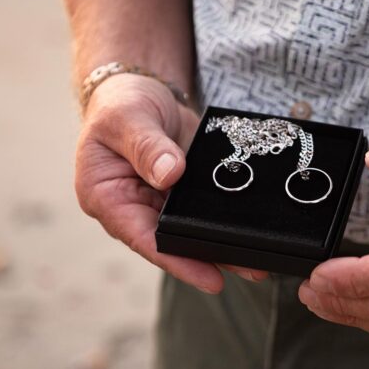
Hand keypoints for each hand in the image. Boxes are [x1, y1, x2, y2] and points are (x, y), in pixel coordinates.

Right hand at [75, 74, 266, 292]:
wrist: (139, 90)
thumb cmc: (120, 105)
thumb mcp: (127, 119)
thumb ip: (146, 146)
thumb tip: (170, 174)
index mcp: (106, 197)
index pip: (143, 238)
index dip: (178, 260)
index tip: (210, 278)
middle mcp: (133, 208)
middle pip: (173, 242)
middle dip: (210, 259)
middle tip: (252, 270)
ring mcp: (161, 203)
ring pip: (193, 231)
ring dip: (225, 245)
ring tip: (262, 263)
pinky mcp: (184, 193)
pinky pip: (206, 212)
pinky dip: (227, 221)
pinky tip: (255, 231)